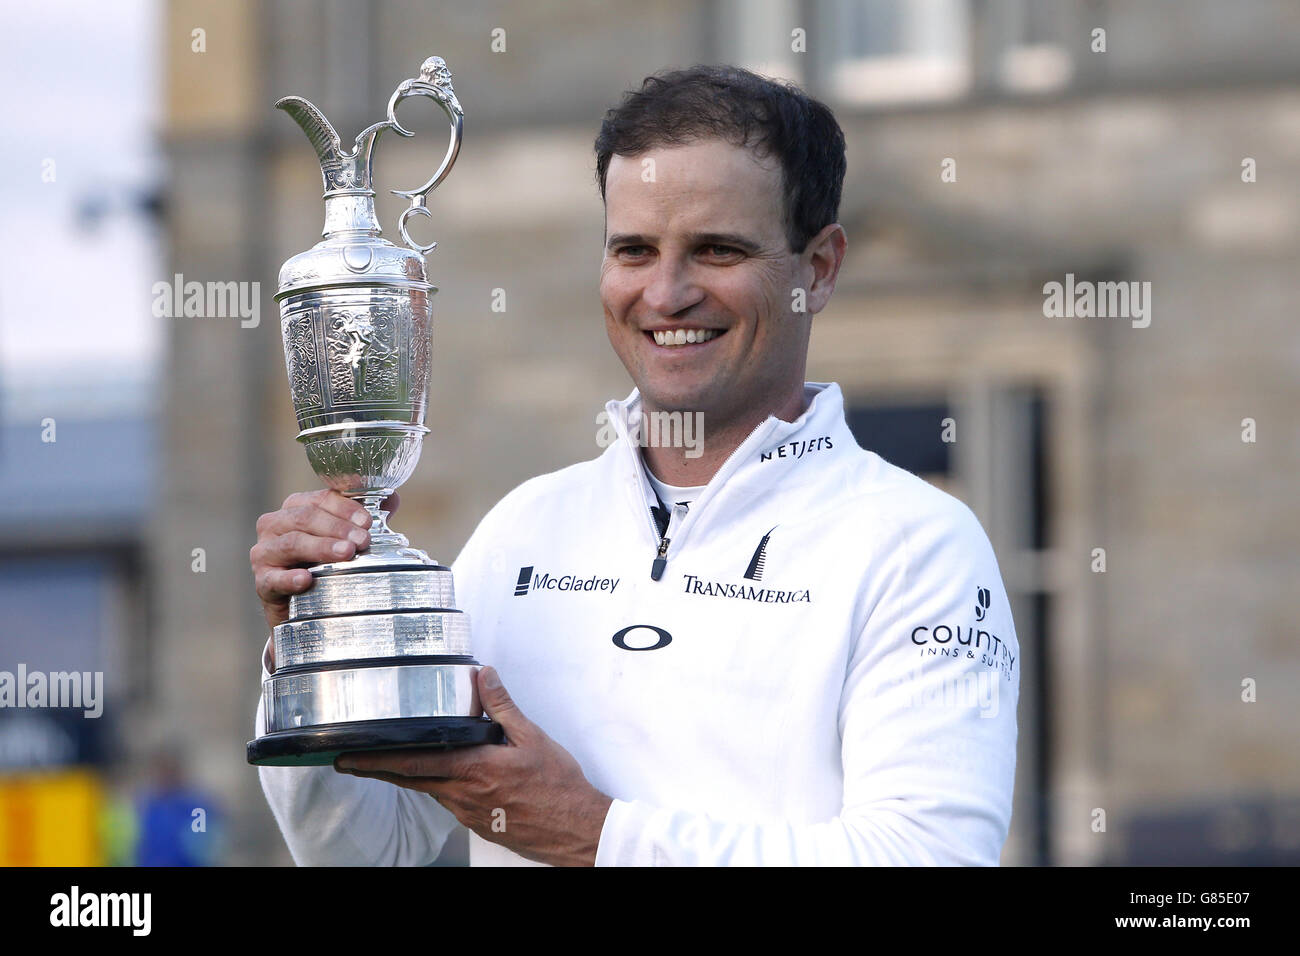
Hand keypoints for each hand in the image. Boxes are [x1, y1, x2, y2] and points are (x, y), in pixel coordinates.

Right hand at [250, 489, 398, 634]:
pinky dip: (289, 578)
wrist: (301, 608)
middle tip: (362, 541)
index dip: (346, 508)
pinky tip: (306, 579)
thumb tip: (392, 498)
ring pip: (291, 543)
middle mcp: (274, 525)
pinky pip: (273, 579)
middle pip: (305, 517)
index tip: (368, 521)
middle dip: (337, 527)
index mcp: (295, 508)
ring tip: (346, 553)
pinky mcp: (262, 582)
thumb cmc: (324, 564)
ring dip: (320, 547)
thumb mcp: (344, 539)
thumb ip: (366, 517)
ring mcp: (264, 553)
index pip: (320, 499)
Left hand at [335, 666, 612, 866]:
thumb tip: (484, 676)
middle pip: (410, 780)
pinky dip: (438, 786)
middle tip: (350, 761)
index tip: (348, 758)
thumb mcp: (532, 737)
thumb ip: (502, 706)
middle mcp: (462, 795)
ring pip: (430, 790)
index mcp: (472, 770)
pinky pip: (449, 801)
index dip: (375, 761)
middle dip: (378, 769)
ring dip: (410, 776)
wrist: (575, 829)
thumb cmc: (557, 787)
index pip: (412, 764)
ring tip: (394, 761)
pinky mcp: (478, 824)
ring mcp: (468, 813)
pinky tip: (445, 776)